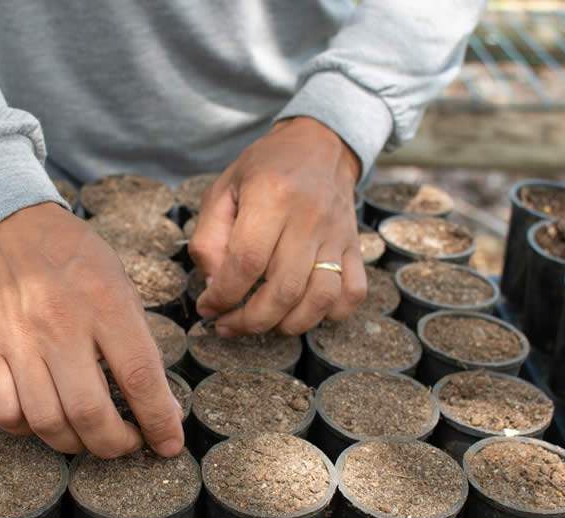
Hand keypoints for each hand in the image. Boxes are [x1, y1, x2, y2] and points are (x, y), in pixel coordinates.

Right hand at [0, 203, 184, 457]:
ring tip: (90, 436)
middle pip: (91, 413)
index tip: (169, 444)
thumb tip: (160, 406)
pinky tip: (45, 420)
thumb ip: (139, 343)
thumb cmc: (76, 258)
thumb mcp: (121, 285)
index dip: (159, 422)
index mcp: (106, 304)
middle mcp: (61, 325)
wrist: (10, 225)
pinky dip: (28, 430)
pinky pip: (4, 413)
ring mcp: (19, 340)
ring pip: (47, 422)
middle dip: (117, 445)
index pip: (139, 378)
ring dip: (76, 444)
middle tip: (128, 443)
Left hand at [190, 117, 366, 335]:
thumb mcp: (222, 191)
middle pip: (284, 289)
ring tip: (263, 323)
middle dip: (251, 320)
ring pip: (321, 298)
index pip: (247, 261)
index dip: (224, 295)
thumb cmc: (262, 170)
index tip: (208, 307)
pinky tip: (302, 310)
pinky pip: (352, 293)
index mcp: (271, 196)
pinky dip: (330, 314)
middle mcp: (309, 217)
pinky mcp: (355, 247)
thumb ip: (209, 239)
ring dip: (288, 325)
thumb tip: (215, 286)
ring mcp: (337, 234)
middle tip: (228, 325)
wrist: (319, 145)